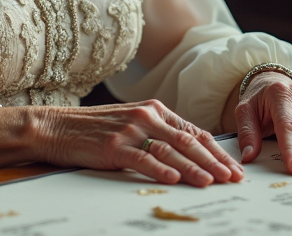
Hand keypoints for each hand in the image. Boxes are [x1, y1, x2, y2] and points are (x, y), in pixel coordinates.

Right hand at [40, 100, 244, 186]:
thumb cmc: (95, 129)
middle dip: (214, 161)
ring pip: (171, 150)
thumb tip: (189, 153)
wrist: (57, 126)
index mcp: (154, 110)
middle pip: (188, 141)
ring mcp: (131, 130)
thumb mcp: (132, 123)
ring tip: (212, 181)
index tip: (234, 167)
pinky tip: (174, 178)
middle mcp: (146, 116)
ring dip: (194, 167)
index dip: (216, 150)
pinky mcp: (114, 145)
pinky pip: (142, 158)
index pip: (194, 131)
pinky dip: (160, 169)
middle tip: (233, 178)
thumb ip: (158, 133)